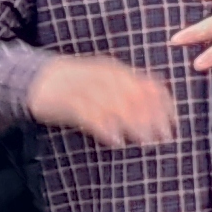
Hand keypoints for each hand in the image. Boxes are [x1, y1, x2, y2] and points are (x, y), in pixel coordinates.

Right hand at [26, 52, 176, 148]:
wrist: (36, 79)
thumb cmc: (76, 86)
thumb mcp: (103, 83)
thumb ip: (127, 92)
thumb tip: (158, 104)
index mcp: (115, 70)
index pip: (146, 83)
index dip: (163, 103)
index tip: (174, 122)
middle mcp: (102, 76)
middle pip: (134, 95)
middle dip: (152, 117)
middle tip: (164, 137)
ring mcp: (84, 87)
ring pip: (115, 105)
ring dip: (134, 124)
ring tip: (146, 141)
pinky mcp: (66, 100)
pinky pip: (89, 114)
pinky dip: (105, 128)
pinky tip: (116, 141)